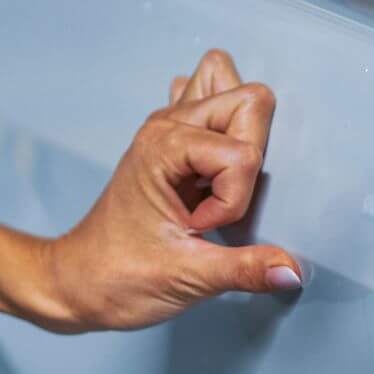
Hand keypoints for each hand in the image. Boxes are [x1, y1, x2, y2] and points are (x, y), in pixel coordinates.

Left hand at [37, 49, 302, 331]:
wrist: (79, 280)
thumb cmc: (119, 276)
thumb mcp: (187, 277)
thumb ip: (245, 269)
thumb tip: (294, 271)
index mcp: (163, 146)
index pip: (242, 152)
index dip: (234, 199)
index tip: (201, 228)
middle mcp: (167, 125)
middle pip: (250, 100)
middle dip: (251, 157)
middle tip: (220, 201)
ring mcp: (171, 129)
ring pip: (234, 92)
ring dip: (243, 137)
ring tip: (218, 183)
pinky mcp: (179, 144)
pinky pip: (216, 109)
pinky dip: (230, 133)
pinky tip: (215, 172)